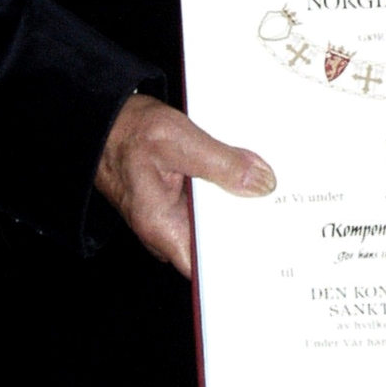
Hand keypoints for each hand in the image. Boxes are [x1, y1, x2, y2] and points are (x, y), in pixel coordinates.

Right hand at [95, 93, 274, 277]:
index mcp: (162, 227)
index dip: (238, 264)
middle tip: (282, 211)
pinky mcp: (176, 201)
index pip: (207, 266)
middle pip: (216, 242)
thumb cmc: (130, 133)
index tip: (271, 253)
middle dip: (247, 227)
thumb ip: (222, 164)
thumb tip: (261, 183)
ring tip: (268, 188)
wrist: (104, 120)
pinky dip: (224, 191)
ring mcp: (171, 216)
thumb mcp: (180, 141)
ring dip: (237, 205)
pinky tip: (245, 175)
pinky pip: (207, 204)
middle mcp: (165, 230)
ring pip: (214, 222)